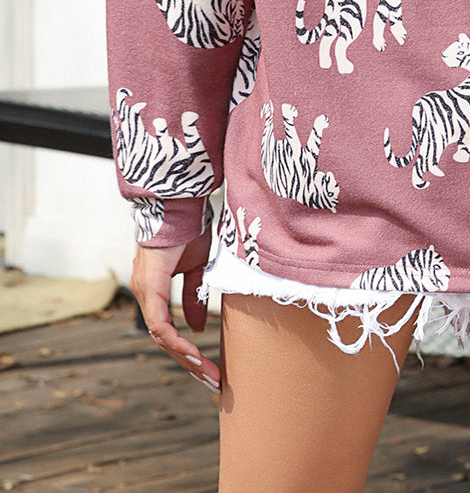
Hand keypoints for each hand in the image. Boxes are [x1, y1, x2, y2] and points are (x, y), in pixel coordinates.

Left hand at [131, 230, 219, 391]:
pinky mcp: (150, 287)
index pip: (166, 331)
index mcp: (154, 291)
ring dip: (184, 358)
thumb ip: (194, 296)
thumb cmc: (187, 229)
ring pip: (160, 337)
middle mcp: (145, 295)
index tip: (206, 367)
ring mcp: (145, 292)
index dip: (185, 352)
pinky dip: (175, 340)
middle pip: (163, 341)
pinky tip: (193, 353)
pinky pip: (160, 324)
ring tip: (206, 373)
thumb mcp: (197, 267)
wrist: (179, 203)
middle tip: (210, 380)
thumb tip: (197, 329)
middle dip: (188, 363)